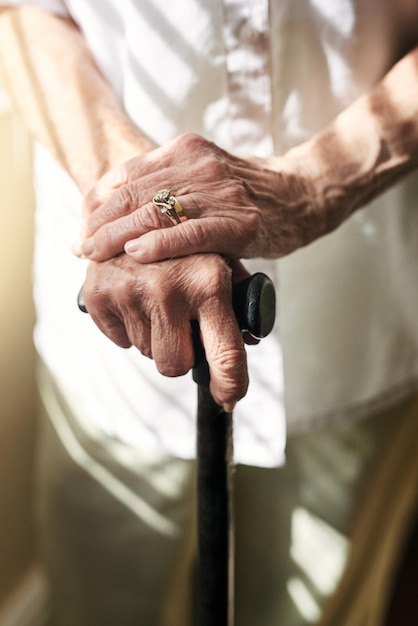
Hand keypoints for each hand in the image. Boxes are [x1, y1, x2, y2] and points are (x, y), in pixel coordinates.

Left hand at [74, 133, 321, 263]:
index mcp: (184, 149)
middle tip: (81, 249)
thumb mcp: (200, 181)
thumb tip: (117, 217)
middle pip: (134, 194)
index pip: (126, 175)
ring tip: (94, 256)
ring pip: (156, 212)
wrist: (300, 196)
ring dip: (118, 236)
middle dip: (100, 224)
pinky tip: (137, 254)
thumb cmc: (244, 195)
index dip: (97, 204)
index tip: (82, 230)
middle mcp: (198, 164)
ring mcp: (220, 191)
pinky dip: (162, 244)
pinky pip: (192, 233)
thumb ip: (164, 190)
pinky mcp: (240, 222)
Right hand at [82, 252, 248, 408]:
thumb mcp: (224, 260)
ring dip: (153, 336)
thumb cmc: (190, 239)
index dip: (230, 385)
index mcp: (209, 283)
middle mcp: (169, 288)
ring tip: (156, 301)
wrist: (138, 203)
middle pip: (177, 365)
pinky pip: (118, 340)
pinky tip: (134, 299)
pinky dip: (127, 328)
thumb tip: (251, 340)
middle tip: (181, 329)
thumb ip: (240, 299)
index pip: (226, 355)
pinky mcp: (98, 294)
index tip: (229, 399)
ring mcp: (130, 291)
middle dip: (182, 356)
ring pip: (146, 352)